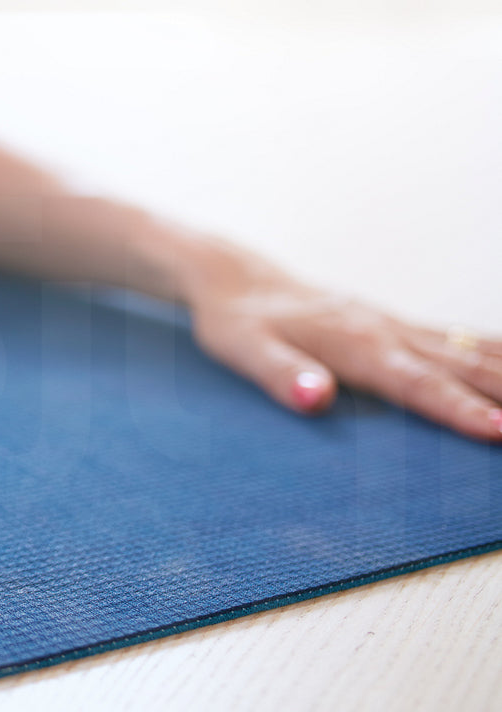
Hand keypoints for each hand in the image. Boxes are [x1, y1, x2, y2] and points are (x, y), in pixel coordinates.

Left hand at [184, 246, 501, 441]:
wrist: (236, 279)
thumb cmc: (235, 321)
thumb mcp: (241, 349)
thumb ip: (277, 374)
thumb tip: (311, 397)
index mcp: (356, 344)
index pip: (417, 384)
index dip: (460, 409)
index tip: (501, 432)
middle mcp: (389, 332)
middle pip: (466, 368)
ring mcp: (400, 328)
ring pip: (477, 352)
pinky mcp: (402, 328)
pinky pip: (466, 341)